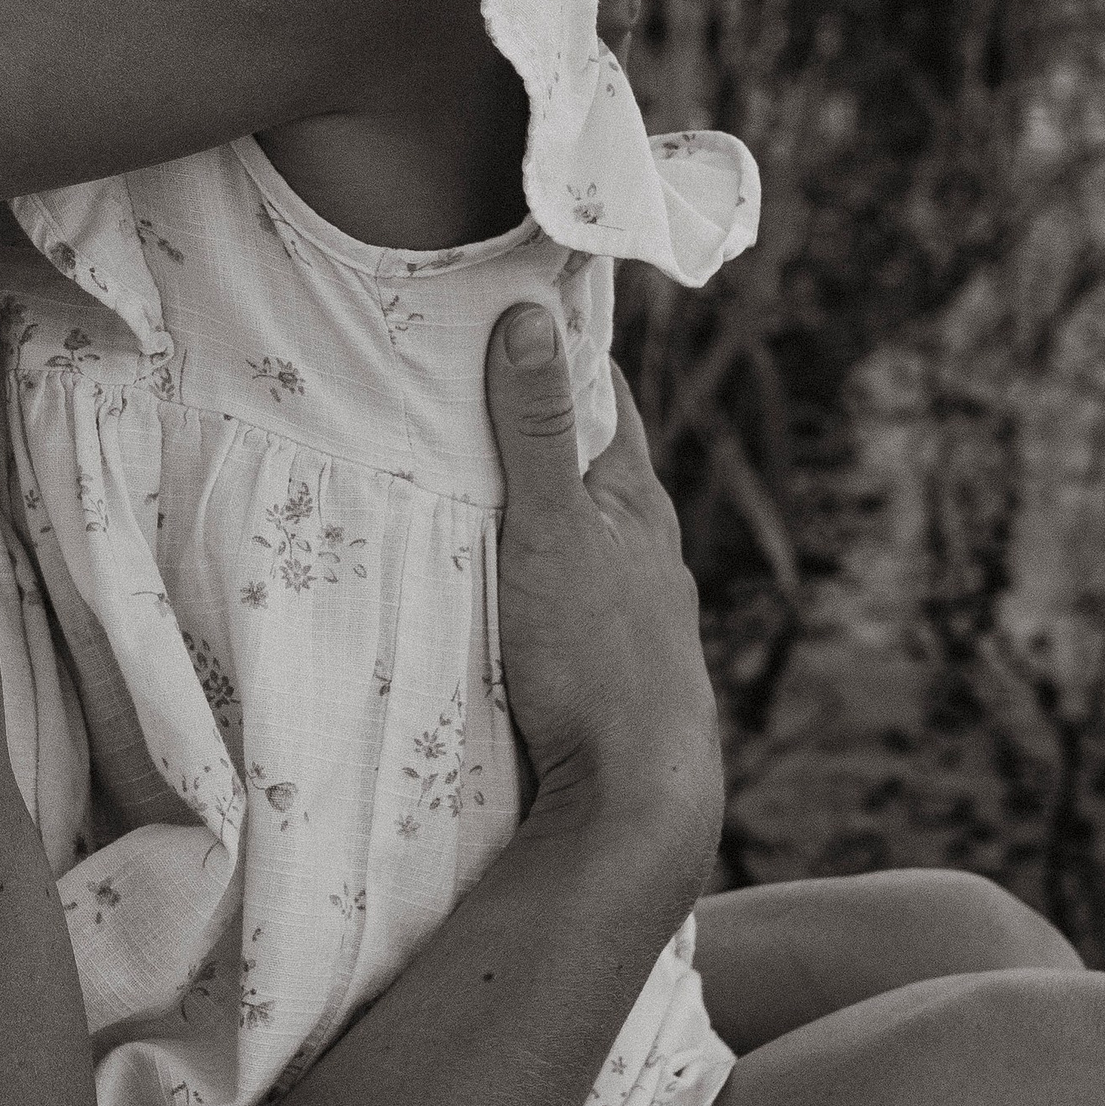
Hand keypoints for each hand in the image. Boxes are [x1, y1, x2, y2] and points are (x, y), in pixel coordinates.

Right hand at [482, 307, 720, 839]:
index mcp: (638, 500)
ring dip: (530, 507)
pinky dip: (530, 568)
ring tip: (458, 480)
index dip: (559, 350)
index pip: (602, 396)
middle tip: (457, 386)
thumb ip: (534, 430)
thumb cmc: (597, 657)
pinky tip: (494, 582)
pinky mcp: (609, 662)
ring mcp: (634, 607)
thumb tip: (527, 318)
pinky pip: (565, 591)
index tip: (507, 309)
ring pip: (578, 534)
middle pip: (585, 464)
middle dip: (531, 427)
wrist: (637, 796)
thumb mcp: (552, 529)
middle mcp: (647, 547)